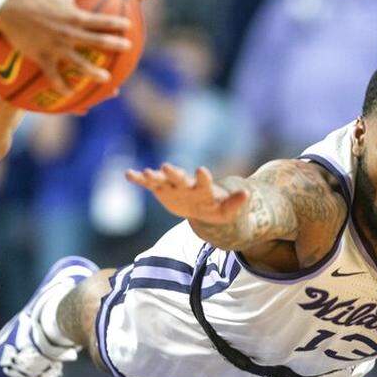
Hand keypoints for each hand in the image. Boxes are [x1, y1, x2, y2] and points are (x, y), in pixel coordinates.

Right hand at [0, 0, 131, 91]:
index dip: (117, 24)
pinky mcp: (42, 57)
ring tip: (107, 79)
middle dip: (115, 45)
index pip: (101, 21)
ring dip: (94, 71)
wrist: (9, 7)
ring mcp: (56, 47)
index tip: (129, 27)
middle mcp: (68, 33)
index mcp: (74, 17)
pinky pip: (54, 75)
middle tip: (128, 48)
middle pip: (97, 41)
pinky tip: (71, 92)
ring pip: (79, 63)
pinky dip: (62, 85)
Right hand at [126, 163, 247, 223]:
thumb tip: (247, 194)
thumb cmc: (214, 208)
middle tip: (167, 167)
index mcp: (202, 188)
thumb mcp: (226, 210)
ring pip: (162, 179)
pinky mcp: (161, 189)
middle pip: (180, 177)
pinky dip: (139, 179)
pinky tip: (128, 174)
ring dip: (154, 176)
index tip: (201, 171)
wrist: (200, 206)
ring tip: (145, 172)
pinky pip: (148, 183)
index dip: (203, 177)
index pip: (203, 181)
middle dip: (174, 173)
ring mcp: (172, 185)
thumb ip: (235, 203)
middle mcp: (186, 183)